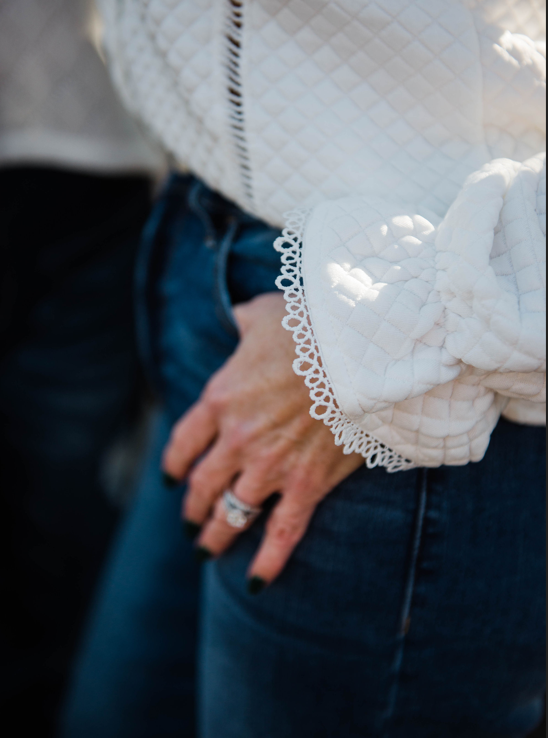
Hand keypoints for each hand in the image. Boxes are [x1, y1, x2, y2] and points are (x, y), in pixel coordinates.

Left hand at [163, 292, 362, 590]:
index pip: (184, 444)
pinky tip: (254, 582)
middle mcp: (238, 439)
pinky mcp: (307, 485)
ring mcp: (271, 466)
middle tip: (190, 519)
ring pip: (233, 513)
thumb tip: (239, 317)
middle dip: (193, 506)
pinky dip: (268, 562)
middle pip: (203, 485)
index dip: (175, 465)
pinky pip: (282, 534)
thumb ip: (243, 320)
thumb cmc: (312, 327)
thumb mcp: (264, 314)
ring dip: (215, 535)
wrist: (360, 352)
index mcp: (221, 399)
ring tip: (206, 549)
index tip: (173, 477)